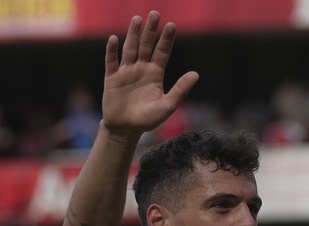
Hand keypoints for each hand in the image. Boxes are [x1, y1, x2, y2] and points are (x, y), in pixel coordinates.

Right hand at [101, 11, 198, 135]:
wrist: (126, 129)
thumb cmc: (148, 119)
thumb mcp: (167, 106)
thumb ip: (180, 90)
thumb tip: (196, 74)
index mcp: (155, 74)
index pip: (162, 52)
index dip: (166, 39)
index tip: (171, 25)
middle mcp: (141, 69)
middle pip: (146, 46)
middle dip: (151, 30)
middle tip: (155, 14)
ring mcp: (126, 72)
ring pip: (130, 49)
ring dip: (133, 35)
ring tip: (138, 20)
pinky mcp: (112, 78)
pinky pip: (111, 62)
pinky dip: (112, 51)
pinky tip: (114, 39)